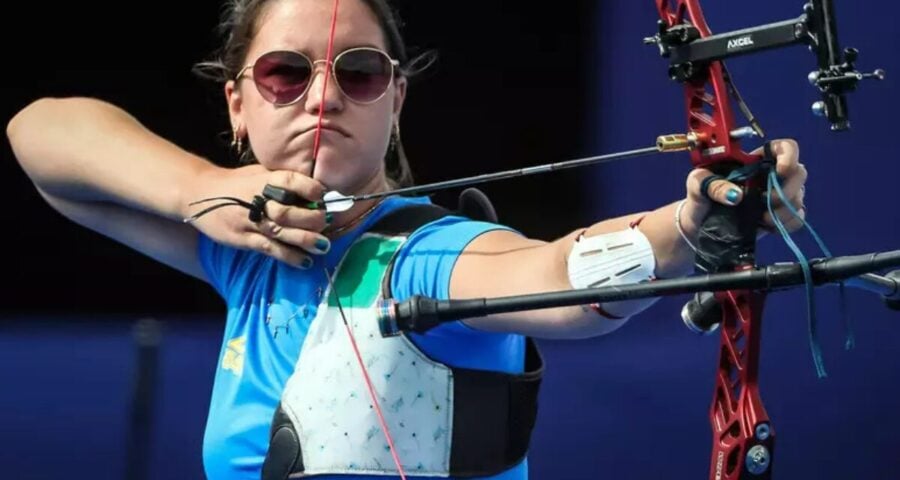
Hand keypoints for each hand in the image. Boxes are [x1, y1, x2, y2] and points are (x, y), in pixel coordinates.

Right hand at [186, 164, 330, 267]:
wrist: (199, 193)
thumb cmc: (236, 183)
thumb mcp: (258, 173)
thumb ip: (282, 180)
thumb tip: (318, 190)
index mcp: (264, 179)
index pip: (291, 181)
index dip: (311, 188)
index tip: (323, 196)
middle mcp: (257, 199)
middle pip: (290, 211)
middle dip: (313, 219)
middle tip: (326, 222)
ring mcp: (249, 221)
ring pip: (283, 232)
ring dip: (306, 240)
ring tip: (323, 246)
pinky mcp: (243, 238)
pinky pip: (270, 249)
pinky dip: (289, 257)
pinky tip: (305, 262)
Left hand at [683, 138, 807, 236]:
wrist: (699, 224)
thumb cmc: (700, 196)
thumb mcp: (697, 183)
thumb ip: (712, 184)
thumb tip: (736, 195)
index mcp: (754, 161)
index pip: (785, 148)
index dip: (790, 155)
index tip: (780, 171)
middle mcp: (771, 176)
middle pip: (799, 173)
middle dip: (787, 189)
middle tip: (766, 202)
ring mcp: (777, 196)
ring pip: (798, 197)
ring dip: (784, 210)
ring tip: (761, 219)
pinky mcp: (778, 217)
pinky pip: (797, 218)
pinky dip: (787, 223)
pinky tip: (767, 226)